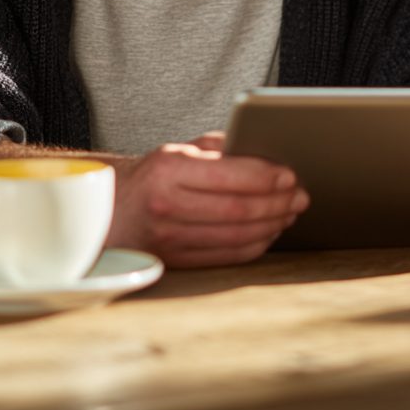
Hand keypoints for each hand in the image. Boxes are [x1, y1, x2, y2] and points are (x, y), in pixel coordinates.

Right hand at [106, 131, 309, 267]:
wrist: (108, 211)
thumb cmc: (151, 176)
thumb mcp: (178, 150)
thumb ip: (218, 148)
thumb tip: (263, 151)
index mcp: (168, 170)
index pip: (227, 176)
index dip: (264, 177)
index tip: (290, 174)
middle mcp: (167, 206)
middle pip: (237, 210)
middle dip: (276, 203)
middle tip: (301, 196)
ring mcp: (171, 239)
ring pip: (236, 236)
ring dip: (271, 225)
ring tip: (290, 212)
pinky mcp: (177, 261)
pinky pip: (227, 256)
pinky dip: (255, 244)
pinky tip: (269, 231)